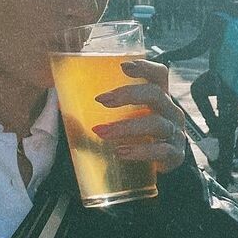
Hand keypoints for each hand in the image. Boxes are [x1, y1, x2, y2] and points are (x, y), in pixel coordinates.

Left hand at [92, 59, 187, 175]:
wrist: (153, 171)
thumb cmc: (136, 139)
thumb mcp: (125, 120)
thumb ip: (101, 112)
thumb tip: (62, 104)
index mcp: (158, 98)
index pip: (159, 74)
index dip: (145, 67)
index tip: (123, 67)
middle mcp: (170, 111)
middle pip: (155, 94)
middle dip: (128, 95)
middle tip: (102, 101)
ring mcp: (175, 132)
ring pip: (155, 123)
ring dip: (126, 127)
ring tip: (103, 133)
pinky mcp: (174, 154)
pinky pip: (160, 150)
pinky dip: (139, 151)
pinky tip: (121, 152)